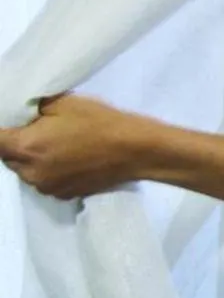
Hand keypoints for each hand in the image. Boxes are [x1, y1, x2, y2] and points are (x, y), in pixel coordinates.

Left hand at [0, 94, 159, 199]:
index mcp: (24, 147)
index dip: (3, 130)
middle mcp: (30, 172)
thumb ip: (31, 109)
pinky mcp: (63, 195)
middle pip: (7, 157)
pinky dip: (49, 170)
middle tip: (40, 130)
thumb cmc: (100, 122)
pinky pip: (44, 181)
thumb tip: (19, 116)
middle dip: (15, 144)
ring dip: (32, 159)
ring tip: (57, 146)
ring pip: (26, 171)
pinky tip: (69, 159)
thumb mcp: (62, 102)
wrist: (136, 150)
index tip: (16, 124)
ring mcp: (46, 187)